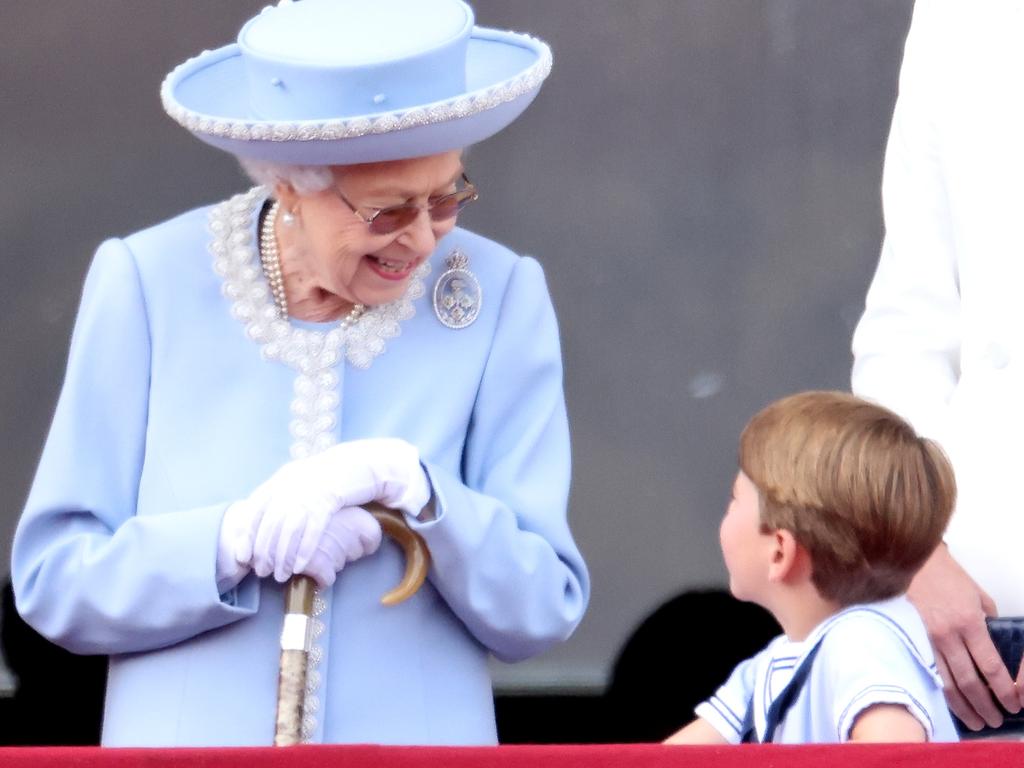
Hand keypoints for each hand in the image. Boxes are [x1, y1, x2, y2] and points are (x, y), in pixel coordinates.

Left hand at [219, 438, 429, 584]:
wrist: (360, 462)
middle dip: (264, 551)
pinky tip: (300, 565)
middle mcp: (292, 483)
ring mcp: (311, 490)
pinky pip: (313, 528)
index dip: (247, 534)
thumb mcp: (301, 482)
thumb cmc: (329, 478)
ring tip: (281, 574)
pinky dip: (304, 548)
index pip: (255, 508)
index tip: (243, 556)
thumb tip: (264, 526)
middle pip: (271, 522)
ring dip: (283, 556)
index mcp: (282, 478)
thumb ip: (282, 498)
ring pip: (289, 528)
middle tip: (262, 571)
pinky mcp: (330, 497)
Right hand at [907, 544, 1018, 729]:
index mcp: (970, 622)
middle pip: (970, 682)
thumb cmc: (950, 577)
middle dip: (986, 706)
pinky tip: (954, 704)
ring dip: (965, 707)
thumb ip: (989, 623)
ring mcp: (931, 640)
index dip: (1004, 690)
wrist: (916, 563)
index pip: (990, 666)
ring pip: (948, 683)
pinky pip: (934, 673)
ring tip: (977, 722)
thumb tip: (995, 646)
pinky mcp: (919, 641)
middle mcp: (949, 635)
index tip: (1013, 704)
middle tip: (997, 721)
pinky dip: (946, 693)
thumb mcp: (980, 597)